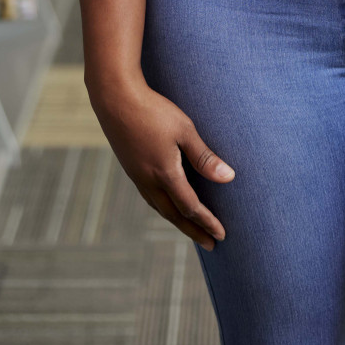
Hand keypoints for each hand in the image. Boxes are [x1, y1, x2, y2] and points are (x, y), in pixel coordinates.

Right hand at [88, 76, 234, 250]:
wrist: (115, 99)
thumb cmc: (154, 111)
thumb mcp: (185, 130)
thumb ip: (204, 157)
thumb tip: (228, 177)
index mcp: (165, 174)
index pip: (190, 207)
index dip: (207, 222)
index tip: (221, 235)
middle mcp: (149, 181)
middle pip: (175, 215)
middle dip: (194, 231)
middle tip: (210, 245)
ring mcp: (137, 176)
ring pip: (160, 208)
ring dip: (178, 221)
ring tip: (191, 229)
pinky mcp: (131, 168)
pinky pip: (150, 197)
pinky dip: (164, 208)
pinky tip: (167, 203)